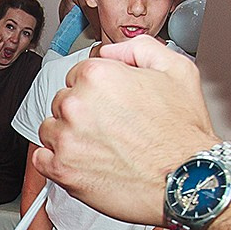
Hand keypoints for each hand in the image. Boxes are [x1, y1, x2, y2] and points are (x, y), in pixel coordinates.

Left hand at [35, 36, 213, 225]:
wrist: (188, 180)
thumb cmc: (183, 134)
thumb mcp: (177, 69)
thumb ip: (139, 48)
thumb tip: (112, 51)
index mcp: (98, 76)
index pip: (78, 75)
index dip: (97, 90)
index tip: (110, 104)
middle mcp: (77, 104)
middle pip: (63, 101)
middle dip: (83, 112)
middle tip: (110, 128)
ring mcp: (66, 138)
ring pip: (51, 128)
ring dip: (69, 136)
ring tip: (100, 147)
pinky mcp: (62, 170)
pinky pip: (42, 159)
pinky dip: (57, 161)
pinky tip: (84, 162)